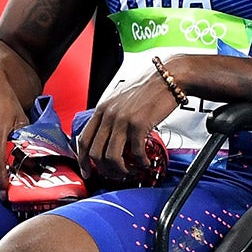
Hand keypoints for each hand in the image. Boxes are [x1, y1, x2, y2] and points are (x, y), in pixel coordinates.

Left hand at [76, 69, 174, 184]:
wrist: (169, 76)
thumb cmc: (149, 88)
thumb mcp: (121, 99)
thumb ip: (111, 117)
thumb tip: (109, 139)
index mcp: (102, 109)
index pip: (83, 140)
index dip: (83, 160)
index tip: (87, 171)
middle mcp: (109, 114)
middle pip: (95, 153)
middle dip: (104, 170)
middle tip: (115, 174)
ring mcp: (122, 120)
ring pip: (111, 157)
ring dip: (121, 170)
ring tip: (132, 170)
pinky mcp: (139, 124)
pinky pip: (135, 153)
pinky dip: (140, 163)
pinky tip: (145, 162)